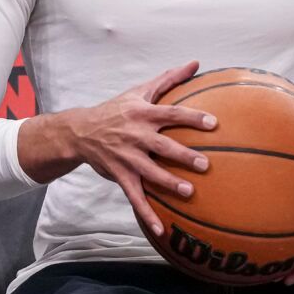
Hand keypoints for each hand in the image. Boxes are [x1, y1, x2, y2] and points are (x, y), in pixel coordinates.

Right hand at [58, 60, 218, 237]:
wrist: (80, 131)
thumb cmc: (117, 109)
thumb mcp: (139, 91)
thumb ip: (169, 79)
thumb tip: (195, 62)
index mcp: (143, 114)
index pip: (171, 114)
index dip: (191, 118)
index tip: (213, 123)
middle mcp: (136, 135)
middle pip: (163, 146)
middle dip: (184, 155)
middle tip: (205, 164)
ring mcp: (127, 157)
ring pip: (150, 172)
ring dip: (169, 183)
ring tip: (189, 192)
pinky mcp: (121, 176)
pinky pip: (135, 197)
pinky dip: (147, 214)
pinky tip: (161, 230)